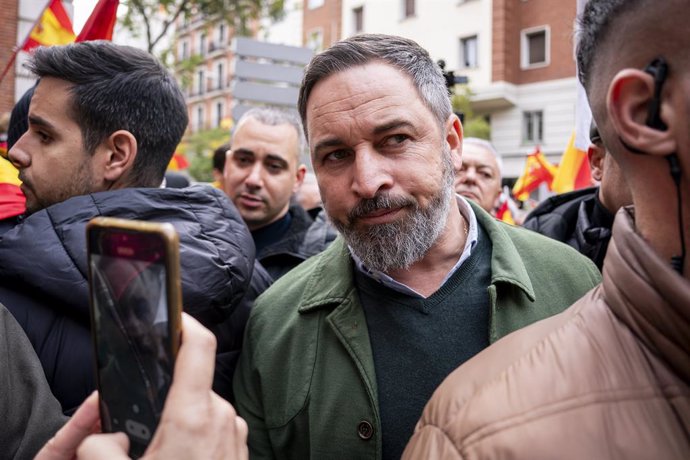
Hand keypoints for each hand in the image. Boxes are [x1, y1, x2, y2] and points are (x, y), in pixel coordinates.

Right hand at [36, 314, 247, 459]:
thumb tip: (104, 440)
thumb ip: (101, 449)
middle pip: (194, 385)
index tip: (174, 316)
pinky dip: (198, 439)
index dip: (185, 324)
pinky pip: (216, 432)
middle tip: (144, 422)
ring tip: (161, 453)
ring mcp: (236, 436)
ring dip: (183, 421)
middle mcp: (223, 419)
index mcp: (195, 415)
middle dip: (168, 395)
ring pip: (205, 411)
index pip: (198, 347)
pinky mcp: (241, 454)